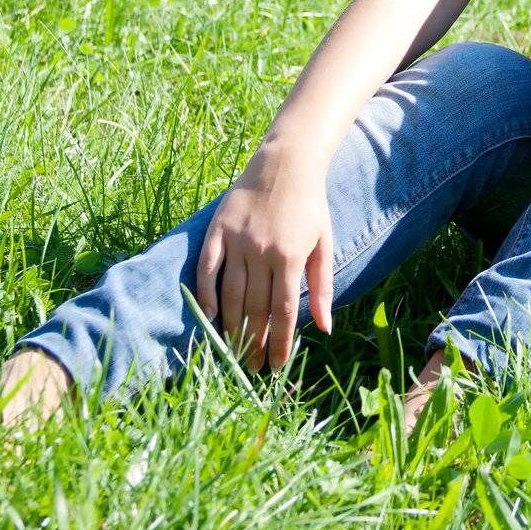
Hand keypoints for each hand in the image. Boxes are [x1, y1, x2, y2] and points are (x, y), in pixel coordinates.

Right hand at [196, 136, 332, 371]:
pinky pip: (207, 268)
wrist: (286, 162)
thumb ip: (323, 286)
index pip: (283, 311)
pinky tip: (210, 316)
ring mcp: (238, 240)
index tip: (275, 366)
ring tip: (232, 351)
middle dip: (254, 342)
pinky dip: (206, 294)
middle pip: (255, 308)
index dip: (279, 343)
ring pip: (231, 294)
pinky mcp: (218, 229)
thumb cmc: (310, 205)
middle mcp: (263, 251)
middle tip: (250, 367)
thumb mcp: (324, 243)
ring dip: (231, 327)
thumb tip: (325, 328)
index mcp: (291, 256)